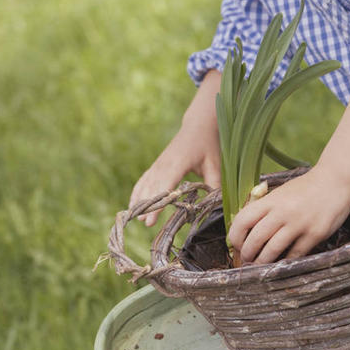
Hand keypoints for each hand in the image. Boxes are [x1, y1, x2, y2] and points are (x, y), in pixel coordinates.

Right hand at [129, 71, 221, 225]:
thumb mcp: (215, 164)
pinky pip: (144, 179)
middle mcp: (164, 163)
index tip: (152, 217)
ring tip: (136, 218)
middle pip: (152, 187)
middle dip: (148, 205)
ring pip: (145, 183)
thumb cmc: (208, 145)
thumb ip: (214, 184)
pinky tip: (134, 204)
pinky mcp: (157, 165)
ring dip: (140, 200)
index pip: (165, 185)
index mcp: (177, 163)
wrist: (198, 126)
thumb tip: (216, 205)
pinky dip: (138, 192)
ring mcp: (158, 164)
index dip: (159, 202)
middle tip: (145, 223)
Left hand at [228, 167, 349, 263]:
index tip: (236, 245)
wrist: (336, 181)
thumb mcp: (281, 192)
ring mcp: (299, 224)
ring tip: (261, 265)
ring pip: (272, 250)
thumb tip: (247, 229)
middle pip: (255, 239)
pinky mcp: (315, 234)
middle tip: (247, 260)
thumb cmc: (306, 188)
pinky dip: (286, 261)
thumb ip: (266, 207)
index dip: (235, 237)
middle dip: (247, 254)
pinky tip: (282, 262)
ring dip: (263, 262)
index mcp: (271, 200)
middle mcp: (282, 212)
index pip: (242, 221)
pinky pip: (295, 254)